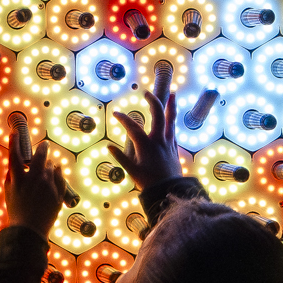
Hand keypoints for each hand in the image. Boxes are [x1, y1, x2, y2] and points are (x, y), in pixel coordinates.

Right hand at [4, 110, 73, 238]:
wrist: (30, 230)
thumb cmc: (17, 210)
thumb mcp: (9, 192)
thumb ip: (12, 175)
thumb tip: (16, 163)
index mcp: (19, 178)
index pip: (15, 154)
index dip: (14, 141)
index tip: (15, 132)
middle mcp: (34, 178)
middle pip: (40, 155)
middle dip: (42, 147)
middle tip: (44, 145)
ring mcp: (48, 185)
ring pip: (52, 166)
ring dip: (49, 166)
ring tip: (45, 173)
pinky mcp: (58, 192)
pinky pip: (60, 175)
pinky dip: (58, 172)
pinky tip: (56, 172)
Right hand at [106, 59, 185, 194]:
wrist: (169, 190)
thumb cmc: (148, 181)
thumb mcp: (131, 170)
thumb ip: (120, 157)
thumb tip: (108, 146)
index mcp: (145, 145)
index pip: (132, 126)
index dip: (123, 118)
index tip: (115, 114)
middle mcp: (158, 140)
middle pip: (157, 114)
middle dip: (153, 101)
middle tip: (147, 92)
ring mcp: (168, 142)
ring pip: (171, 120)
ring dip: (171, 106)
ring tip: (173, 94)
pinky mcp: (174, 147)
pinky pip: (174, 129)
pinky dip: (172, 121)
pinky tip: (172, 116)